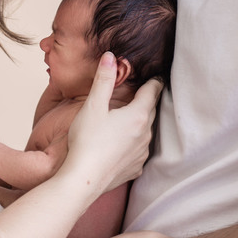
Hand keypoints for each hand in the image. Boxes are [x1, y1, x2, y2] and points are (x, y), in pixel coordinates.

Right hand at [62, 53, 161, 193]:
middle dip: (147, 101)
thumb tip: (110, 56)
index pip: (152, 92)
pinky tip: (123, 144)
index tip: (155, 75)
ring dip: (140, 123)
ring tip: (130, 117)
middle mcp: (145, 134)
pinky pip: (139, 151)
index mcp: (137, 116)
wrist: (83, 181)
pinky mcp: (135, 168)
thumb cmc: (87, 142)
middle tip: (144, 92)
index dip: (153, 81)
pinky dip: (134, 144)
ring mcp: (142, 153)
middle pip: (151, 111)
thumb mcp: (93, 106)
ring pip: (146, 132)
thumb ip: (103, 80)